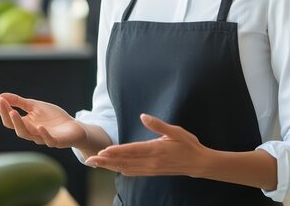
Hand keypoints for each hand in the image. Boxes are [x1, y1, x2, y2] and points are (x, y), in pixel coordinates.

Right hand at [0, 93, 87, 148]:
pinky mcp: (57, 141)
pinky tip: (40, 126)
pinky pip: (48, 140)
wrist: (74, 127)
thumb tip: (1, 95)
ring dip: (19, 124)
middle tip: (3, 104)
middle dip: (8, 116)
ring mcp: (43, 138)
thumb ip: (19, 102)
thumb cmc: (53, 118)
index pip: (10, 120)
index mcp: (26, 125)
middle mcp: (32, 133)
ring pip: (28, 135)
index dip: (3, 110)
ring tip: (13, 112)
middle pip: (16, 128)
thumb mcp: (35, 106)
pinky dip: (44, 134)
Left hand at [85, 114, 209, 176]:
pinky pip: (133, 172)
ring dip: (110, 166)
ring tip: (96, 163)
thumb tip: (143, 116)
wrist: (199, 163)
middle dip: (106, 160)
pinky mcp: (152, 171)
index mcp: (156, 149)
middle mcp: (151, 161)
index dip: (117, 151)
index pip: (132, 150)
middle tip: (90, 159)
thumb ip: (158, 125)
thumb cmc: (188, 144)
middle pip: (125, 161)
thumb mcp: (176, 131)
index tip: (103, 150)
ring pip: (126, 168)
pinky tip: (112, 168)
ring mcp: (151, 168)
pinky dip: (121, 170)